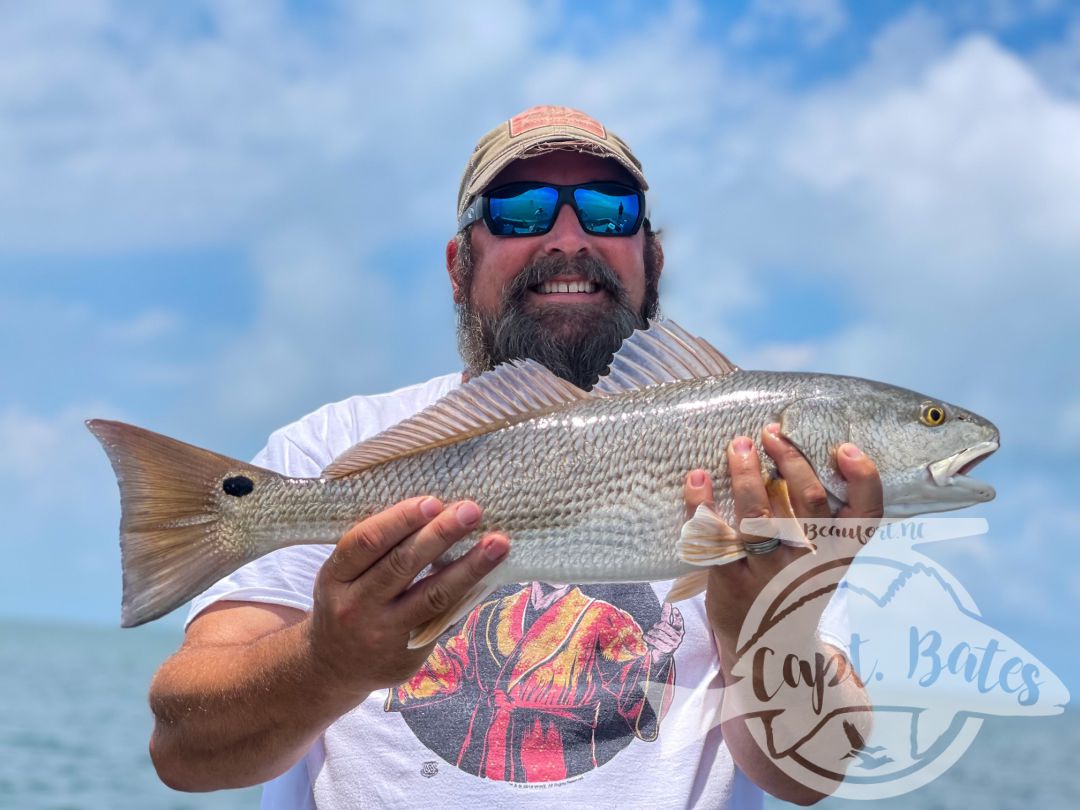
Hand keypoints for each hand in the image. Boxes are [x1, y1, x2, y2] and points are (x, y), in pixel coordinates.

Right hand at [307, 497, 508, 696]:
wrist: (333, 667)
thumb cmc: (349, 602)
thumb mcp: (345, 575)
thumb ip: (378, 548)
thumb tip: (435, 509)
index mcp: (336, 575)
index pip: (366, 541)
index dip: (400, 520)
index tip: (433, 502)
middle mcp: (355, 605)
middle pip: (401, 564)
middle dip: (440, 534)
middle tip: (471, 511)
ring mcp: (383, 632)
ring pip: (431, 595)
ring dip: (469, 567)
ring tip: (497, 544)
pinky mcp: (407, 653)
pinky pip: (443, 618)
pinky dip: (467, 594)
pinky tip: (490, 576)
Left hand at [644, 603, 684, 656]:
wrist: (661, 657)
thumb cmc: (663, 639)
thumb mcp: (665, 627)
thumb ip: (667, 615)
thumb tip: (667, 601)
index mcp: (680, 630)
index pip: (679, 620)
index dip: (677, 614)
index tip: (674, 608)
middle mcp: (678, 637)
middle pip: (663, 625)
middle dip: (656, 625)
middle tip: (653, 627)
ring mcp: (673, 644)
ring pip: (658, 632)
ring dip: (650, 632)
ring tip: (648, 633)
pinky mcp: (667, 649)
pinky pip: (655, 640)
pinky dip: (649, 638)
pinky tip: (646, 637)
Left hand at [684, 423, 882, 661]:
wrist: (771, 649)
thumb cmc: (795, 586)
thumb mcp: (822, 558)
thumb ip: (817, 516)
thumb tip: (790, 451)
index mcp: (838, 551)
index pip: (867, 514)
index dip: (863, 478)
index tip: (844, 448)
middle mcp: (809, 561)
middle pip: (809, 502)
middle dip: (791, 459)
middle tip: (772, 433)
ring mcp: (771, 573)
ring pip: (759, 516)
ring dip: (746, 474)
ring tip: (738, 445)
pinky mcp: (732, 581)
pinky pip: (715, 537)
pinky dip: (702, 504)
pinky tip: (697, 478)